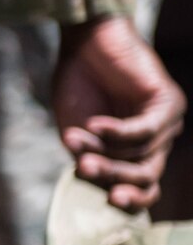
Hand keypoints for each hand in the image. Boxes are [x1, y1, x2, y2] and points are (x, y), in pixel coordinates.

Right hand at [53, 16, 185, 210]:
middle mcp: (158, 140)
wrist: (84, 43)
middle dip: (113, 176)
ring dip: (104, 148)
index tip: (108, 201)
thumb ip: (89, 158)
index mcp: (137, 151)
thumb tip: (93, 186)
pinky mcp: (168, 103)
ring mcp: (167, 122)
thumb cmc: (78, 84)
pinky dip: (117, 131)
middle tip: (82, 169)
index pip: (146, 188)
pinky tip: (95, 124)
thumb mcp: (77, 133)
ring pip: (142, 154)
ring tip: (76, 136)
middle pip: (146, 176)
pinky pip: (144, 130)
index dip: (132, 200)